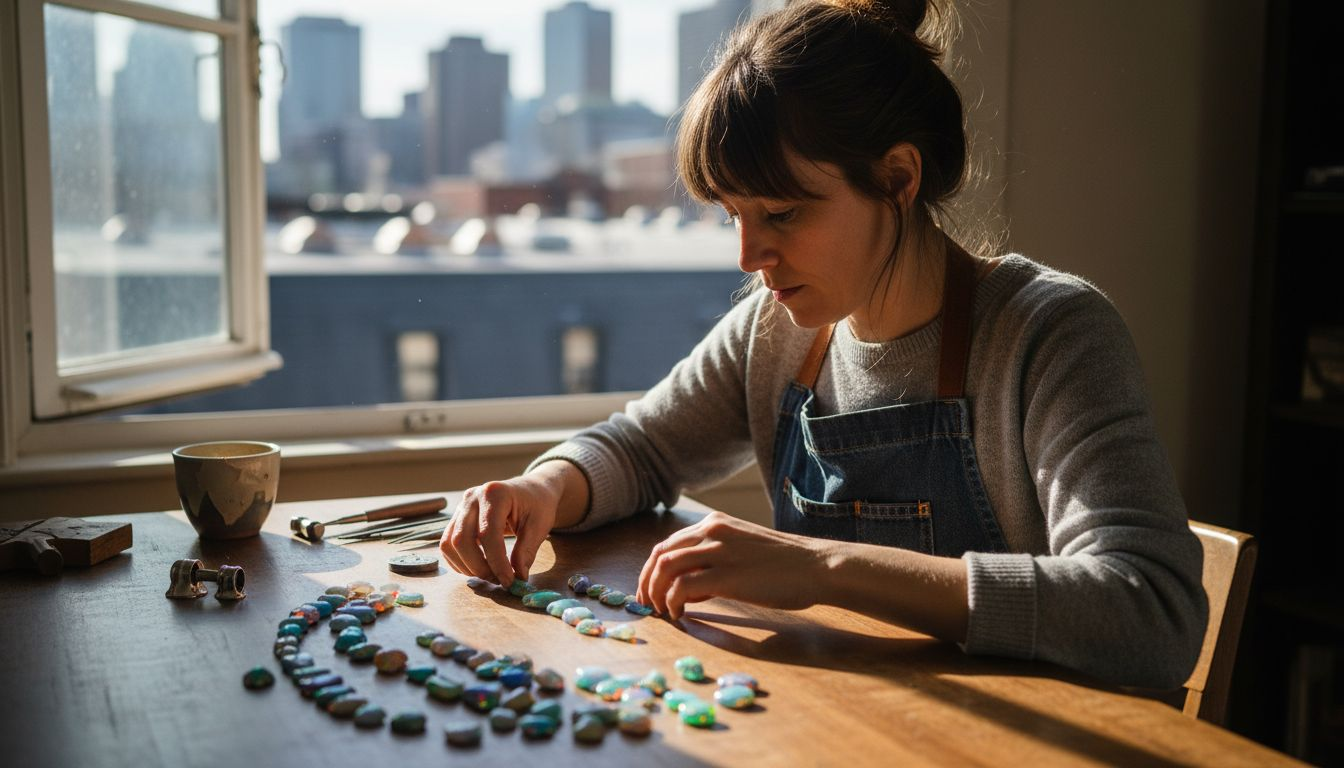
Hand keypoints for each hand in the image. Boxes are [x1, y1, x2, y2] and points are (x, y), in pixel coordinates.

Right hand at [439, 475, 557, 585]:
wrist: (531, 491)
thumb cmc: (537, 505)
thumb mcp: (539, 526)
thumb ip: (527, 551)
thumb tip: (518, 577)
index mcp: (495, 494)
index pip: (488, 534)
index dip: (497, 562)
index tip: (509, 581)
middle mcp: (472, 497)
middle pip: (461, 539)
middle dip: (478, 567)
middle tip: (499, 581)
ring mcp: (461, 507)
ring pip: (449, 544)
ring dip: (467, 567)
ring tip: (491, 575)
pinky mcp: (456, 518)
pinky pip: (447, 545)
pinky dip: (460, 562)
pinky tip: (479, 568)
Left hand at [635, 511, 827, 619]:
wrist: (817, 567)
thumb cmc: (785, 565)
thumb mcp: (743, 548)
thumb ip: (714, 558)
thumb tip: (687, 587)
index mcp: (715, 523)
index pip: (667, 544)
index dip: (650, 570)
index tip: (649, 590)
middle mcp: (711, 531)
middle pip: (659, 554)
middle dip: (646, 582)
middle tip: (646, 605)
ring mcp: (718, 551)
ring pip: (665, 568)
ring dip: (656, 593)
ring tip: (662, 612)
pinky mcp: (725, 575)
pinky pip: (682, 587)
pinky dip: (672, 602)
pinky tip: (679, 614)